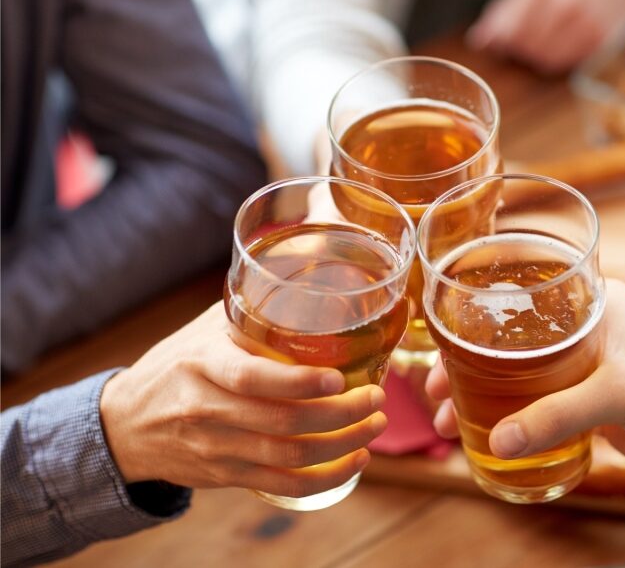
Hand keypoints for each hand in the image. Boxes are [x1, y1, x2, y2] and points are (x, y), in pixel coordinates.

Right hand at [100, 304, 385, 498]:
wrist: (124, 424)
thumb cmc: (179, 363)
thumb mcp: (206, 329)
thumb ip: (253, 308)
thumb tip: (314, 262)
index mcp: (203, 365)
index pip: (252, 379)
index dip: (299, 383)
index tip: (340, 377)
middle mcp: (207, 410)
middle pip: (282, 423)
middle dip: (341, 416)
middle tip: (377, 400)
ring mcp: (216, 448)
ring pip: (287, 457)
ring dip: (341, 446)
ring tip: (374, 426)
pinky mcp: (225, 476)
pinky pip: (280, 485)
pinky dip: (323, 479)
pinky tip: (354, 461)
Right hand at [427, 280, 624, 522]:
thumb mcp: (622, 393)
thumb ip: (558, 414)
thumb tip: (498, 441)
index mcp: (599, 302)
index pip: (527, 291)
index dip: (479, 311)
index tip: (440, 334)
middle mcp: (591, 330)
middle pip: (515, 341)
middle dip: (471, 363)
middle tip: (432, 389)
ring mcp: (593, 371)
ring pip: (524, 379)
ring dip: (487, 397)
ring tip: (448, 421)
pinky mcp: (599, 409)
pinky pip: (545, 412)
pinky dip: (516, 423)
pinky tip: (488, 439)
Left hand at [467, 0, 624, 73]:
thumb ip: (504, 10)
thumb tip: (478, 40)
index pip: (507, 27)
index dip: (498, 39)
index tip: (494, 40)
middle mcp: (564, 3)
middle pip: (523, 45)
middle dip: (516, 47)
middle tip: (520, 39)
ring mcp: (582, 24)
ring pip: (541, 58)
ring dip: (534, 56)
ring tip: (541, 40)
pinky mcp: (596, 43)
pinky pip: (562, 63)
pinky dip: (553, 59)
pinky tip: (558, 45)